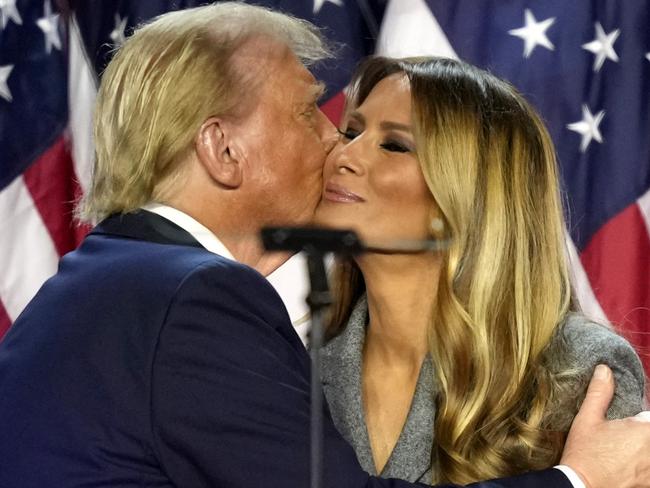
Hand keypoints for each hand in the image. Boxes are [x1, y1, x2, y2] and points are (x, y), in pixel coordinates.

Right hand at [560, 364, 649, 487]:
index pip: (649, 416)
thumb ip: (600, 393)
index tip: (625, 424)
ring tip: (622, 452)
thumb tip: (605, 370)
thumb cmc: (585, 454)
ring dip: (641, 448)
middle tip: (620, 439)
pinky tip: (627, 465)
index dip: (638, 419)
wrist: (581, 487)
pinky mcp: (648, 483)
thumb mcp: (587, 419)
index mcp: (644, 429)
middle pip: (648, 430)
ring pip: (649, 451)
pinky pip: (648, 469)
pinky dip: (642, 466)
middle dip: (638, 431)